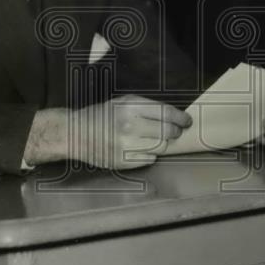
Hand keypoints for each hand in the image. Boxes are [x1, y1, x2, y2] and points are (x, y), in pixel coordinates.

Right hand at [70, 94, 191, 169]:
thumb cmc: (102, 115)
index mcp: (131, 106)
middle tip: (174, 131)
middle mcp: (130, 125)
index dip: (181, 118)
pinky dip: (149, 155)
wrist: (77, 133)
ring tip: (154, 139)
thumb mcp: (123, 102)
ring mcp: (127, 145)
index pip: (166, 113)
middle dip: (174, 132)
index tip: (187, 121)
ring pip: (160, 147)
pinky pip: (149, 160)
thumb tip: (173, 116)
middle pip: (167, 132)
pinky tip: (141, 149)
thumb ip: (146, 108)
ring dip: (162, 144)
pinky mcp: (124, 161)